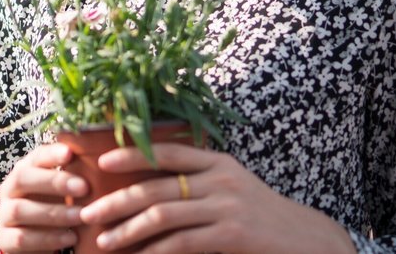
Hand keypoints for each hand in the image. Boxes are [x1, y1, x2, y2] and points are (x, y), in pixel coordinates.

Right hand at [0, 143, 87, 252]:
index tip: (71, 154)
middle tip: (84, 188)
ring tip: (81, 216)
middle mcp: (9, 190)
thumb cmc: (51, 207)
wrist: (30, 240)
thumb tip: (102, 158)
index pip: (33, 156)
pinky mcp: (6, 239)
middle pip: (23, 178)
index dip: (51, 154)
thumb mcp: (60, 190)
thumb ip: (73, 175)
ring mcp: (4, 215)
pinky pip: (22, 238)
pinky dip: (48, 238)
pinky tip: (70, 237)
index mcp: (23, 171)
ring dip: (54, 212)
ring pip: (21, 209)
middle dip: (54, 181)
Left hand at [79, 143, 356, 253]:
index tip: (102, 161)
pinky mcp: (232, 234)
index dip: (132, 153)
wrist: (307, 240)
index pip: (167, 151)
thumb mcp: (230, 186)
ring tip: (103, 240)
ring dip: (127, 229)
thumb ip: (196, 181)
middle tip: (88, 211)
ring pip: (163, 215)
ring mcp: (227, 206)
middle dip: (116, 200)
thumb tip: (145, 189)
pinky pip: (182, 242)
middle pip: (156, 187)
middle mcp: (220, 179)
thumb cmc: (259, 213)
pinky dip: (154, 251)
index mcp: (217, 162)